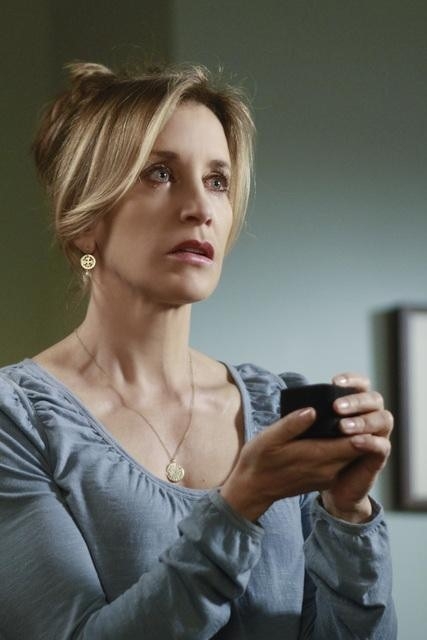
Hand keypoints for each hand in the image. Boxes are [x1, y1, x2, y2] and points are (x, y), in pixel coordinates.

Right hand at [220, 405, 368, 521]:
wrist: (253, 488)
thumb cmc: (259, 460)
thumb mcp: (269, 437)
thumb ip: (292, 424)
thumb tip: (312, 410)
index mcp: (317, 456)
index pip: (355, 442)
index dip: (361, 425)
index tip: (358, 408)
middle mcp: (328, 469)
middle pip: (358, 448)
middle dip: (360, 429)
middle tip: (356, 407)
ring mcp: (327, 476)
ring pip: (351, 455)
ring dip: (353, 438)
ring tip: (347, 417)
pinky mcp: (324, 479)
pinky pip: (342, 462)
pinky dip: (344, 448)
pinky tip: (335, 434)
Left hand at [321, 372, 392, 521]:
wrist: (330, 483)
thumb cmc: (315, 450)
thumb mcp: (308, 431)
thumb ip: (310, 418)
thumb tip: (305, 407)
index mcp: (353, 406)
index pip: (360, 384)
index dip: (351, 380)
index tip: (334, 381)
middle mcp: (369, 416)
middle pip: (373, 399)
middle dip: (356, 401)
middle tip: (336, 407)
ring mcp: (377, 435)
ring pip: (382, 419)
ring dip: (364, 421)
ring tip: (343, 427)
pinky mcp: (378, 456)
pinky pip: (382, 445)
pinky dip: (371, 442)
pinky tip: (356, 441)